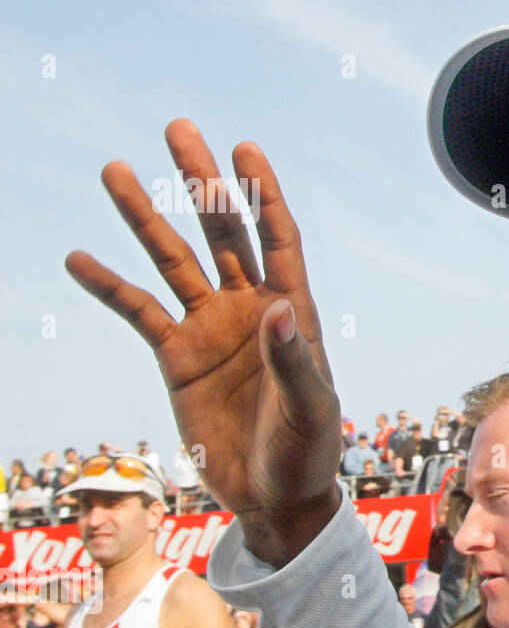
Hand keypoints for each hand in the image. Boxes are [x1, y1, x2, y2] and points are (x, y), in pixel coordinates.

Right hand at [66, 120, 341, 565]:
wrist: (274, 497)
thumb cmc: (306, 454)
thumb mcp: (310, 412)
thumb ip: (294, 362)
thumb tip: (278, 308)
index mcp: (293, 312)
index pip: (277, 239)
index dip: (261, 195)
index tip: (244, 150)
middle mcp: (250, 309)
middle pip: (222, 232)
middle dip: (201, 183)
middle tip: (178, 129)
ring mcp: (211, 329)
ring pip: (173, 260)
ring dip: (146, 217)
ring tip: (114, 169)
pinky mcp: (177, 358)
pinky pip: (138, 311)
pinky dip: (109, 286)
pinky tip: (79, 258)